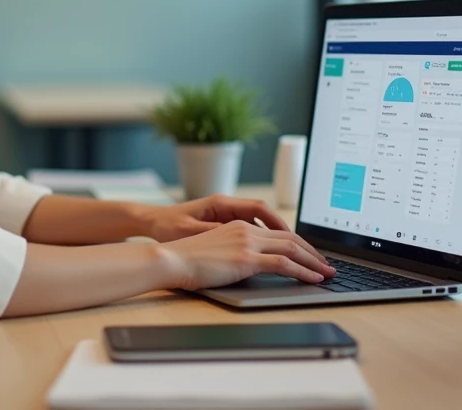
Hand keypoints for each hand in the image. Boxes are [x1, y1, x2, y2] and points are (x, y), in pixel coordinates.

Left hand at [138, 194, 292, 242]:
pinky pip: (254, 231)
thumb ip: (216, 233)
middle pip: (268, 217)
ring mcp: (227, 215)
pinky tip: (277, 255)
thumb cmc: (168, 227)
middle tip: (309, 254)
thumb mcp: (191, 231)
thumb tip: (241, 238)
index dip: (280, 225)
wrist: (152, 224)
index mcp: (222, 204)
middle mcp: (228, 206)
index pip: (260, 210)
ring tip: (300, 257)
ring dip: (281, 239)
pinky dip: (267, 241)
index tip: (295, 241)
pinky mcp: (224, 225)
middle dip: (290, 235)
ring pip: (263, 224)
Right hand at [157, 220, 334, 290]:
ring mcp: (248, 242)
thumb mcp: (214, 250)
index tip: (310, 254)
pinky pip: (284, 263)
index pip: (277, 232)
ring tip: (327, 273)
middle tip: (326, 264)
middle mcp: (246, 229)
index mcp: (238, 225)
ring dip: (313, 262)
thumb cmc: (185, 259)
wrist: (171, 259)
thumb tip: (249, 267)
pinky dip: (303, 271)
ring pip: (292, 248)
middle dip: (312, 252)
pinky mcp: (247, 258)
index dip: (298, 243)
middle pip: (290, 238)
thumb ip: (234, 253)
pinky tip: (313, 279)